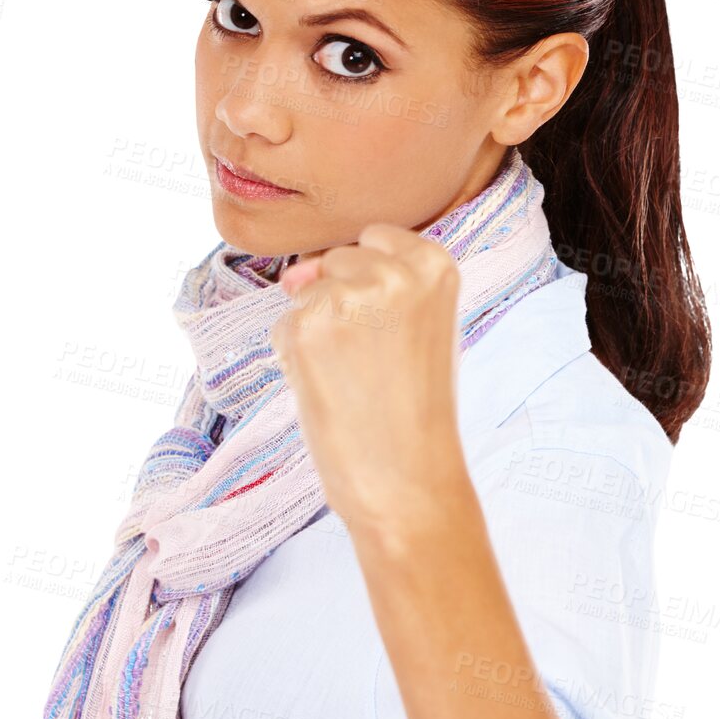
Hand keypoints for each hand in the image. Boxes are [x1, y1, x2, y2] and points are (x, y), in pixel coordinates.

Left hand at [269, 225, 467, 533]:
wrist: (406, 481)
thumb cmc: (416, 411)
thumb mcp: (421, 327)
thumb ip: (374, 284)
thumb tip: (292, 273)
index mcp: (435, 264)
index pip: (378, 237)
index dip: (371, 283)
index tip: (389, 328)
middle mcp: (393, 270)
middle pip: (339, 260)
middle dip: (341, 304)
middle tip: (373, 363)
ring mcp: (348, 296)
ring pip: (307, 293)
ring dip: (317, 332)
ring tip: (354, 379)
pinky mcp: (306, 326)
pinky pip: (283, 326)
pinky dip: (296, 358)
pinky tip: (331, 390)